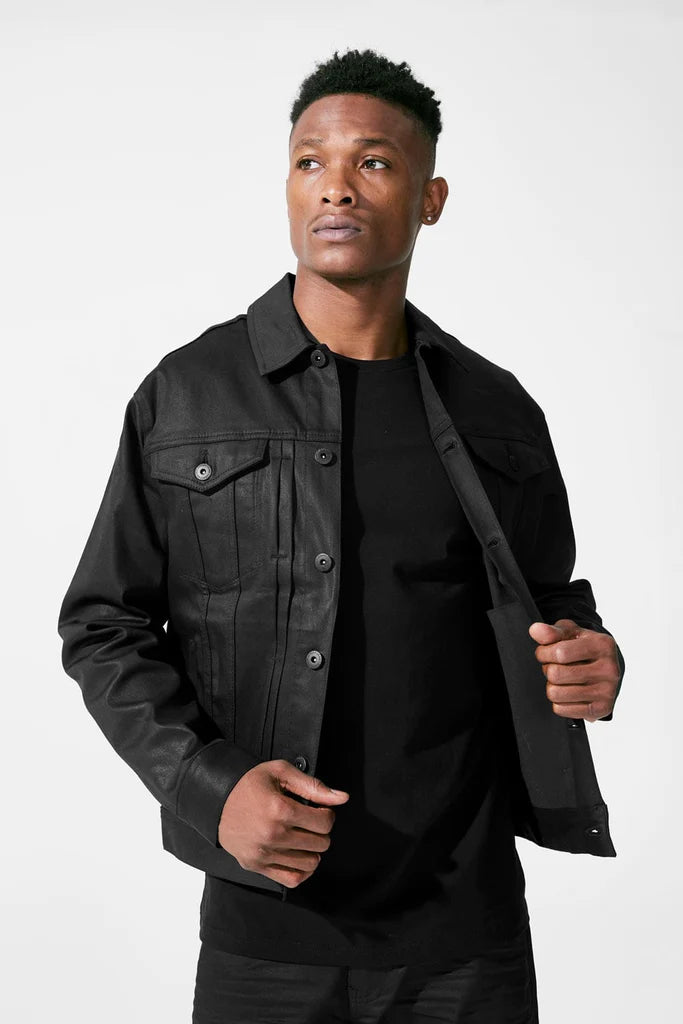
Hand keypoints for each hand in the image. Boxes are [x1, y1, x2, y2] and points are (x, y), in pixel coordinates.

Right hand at [217, 759, 349, 888]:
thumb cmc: (249, 784)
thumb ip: (313, 785)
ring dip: (313, 850)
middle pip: (321, 843)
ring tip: (303, 836)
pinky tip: (299, 855)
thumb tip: (342, 798)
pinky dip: (303, 870)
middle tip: (310, 822)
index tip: (319, 810)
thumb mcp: (280, 772)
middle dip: (321, 831)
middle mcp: (272, 835)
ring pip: (310, 863)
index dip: (327, 814)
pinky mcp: (257, 866)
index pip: (325, 822)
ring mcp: (264, 854)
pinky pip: (293, 880)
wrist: (216, 800)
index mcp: (279, 809)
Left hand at [528, 618, 619, 721]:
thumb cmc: (584, 647)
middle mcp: (609, 669)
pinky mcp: (602, 709)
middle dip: (548, 669)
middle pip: (556, 674)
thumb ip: (552, 631)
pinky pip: (561, 709)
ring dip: (551, 686)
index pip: (560, 653)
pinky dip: (558, 702)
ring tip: (561, 679)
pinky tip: (568, 692)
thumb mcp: (570, 633)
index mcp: (603, 645)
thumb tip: (535, 630)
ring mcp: (607, 691)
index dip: (543, 653)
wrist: (607, 668)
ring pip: (556, 693)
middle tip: (554, 666)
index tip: (544, 652)